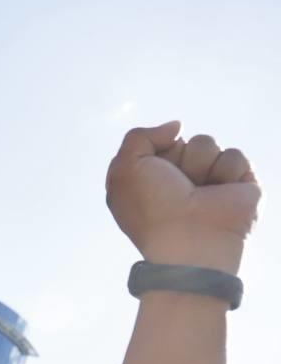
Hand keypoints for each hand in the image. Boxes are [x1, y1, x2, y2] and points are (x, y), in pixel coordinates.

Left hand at [107, 121, 260, 274]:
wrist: (190, 237)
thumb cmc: (152, 207)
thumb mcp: (124, 168)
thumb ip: (139, 136)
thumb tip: (175, 127)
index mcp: (150, 179)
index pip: (158, 143)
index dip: (155, 152)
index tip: (153, 173)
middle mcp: (178, 180)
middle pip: (183, 141)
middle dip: (179, 157)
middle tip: (178, 185)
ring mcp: (208, 182)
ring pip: (207, 144)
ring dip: (200, 164)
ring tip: (199, 191)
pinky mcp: (238, 184)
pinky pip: (234, 155)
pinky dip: (226, 171)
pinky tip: (220, 193)